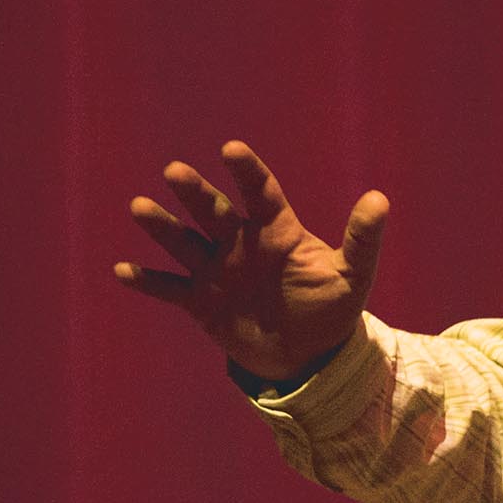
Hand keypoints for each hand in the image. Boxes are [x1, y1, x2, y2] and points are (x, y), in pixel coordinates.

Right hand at [114, 140, 387, 380]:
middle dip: (195, 192)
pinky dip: (148, 282)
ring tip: (140, 207)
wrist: (308, 354)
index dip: (247, 171)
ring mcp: (217, 271)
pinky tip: (123, 270)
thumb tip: (380, 198)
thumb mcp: (352, 275)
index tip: (231, 148)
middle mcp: (241, 244)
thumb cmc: (331, 307)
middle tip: (175, 170)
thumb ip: (363, 239)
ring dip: (163, 226)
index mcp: (277, 231)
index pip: (260, 193)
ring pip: (185, 243)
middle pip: (214, 212)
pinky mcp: (201, 302)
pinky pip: (170, 288)